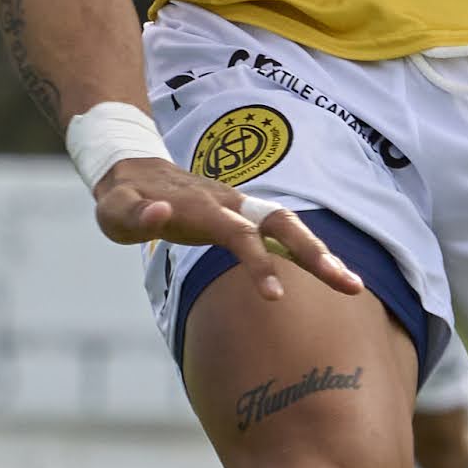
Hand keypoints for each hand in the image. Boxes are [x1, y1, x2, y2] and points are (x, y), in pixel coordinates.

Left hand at [93, 158, 368, 301]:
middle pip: (281, 223)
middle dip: (315, 253)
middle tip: (348, 284)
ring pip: (289, 225)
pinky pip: (283, 231)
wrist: (133, 169)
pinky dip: (308, 250)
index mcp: (201, 207)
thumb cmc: (123, 198)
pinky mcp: (243, 214)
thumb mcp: (115, 209)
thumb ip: (136, 215)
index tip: (276, 298)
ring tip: (353, 285)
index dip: (258, 264)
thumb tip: (160, 215)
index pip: (238, 235)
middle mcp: (228, 202)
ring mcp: (239, 206)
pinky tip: (332, 274)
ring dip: (321, 253)